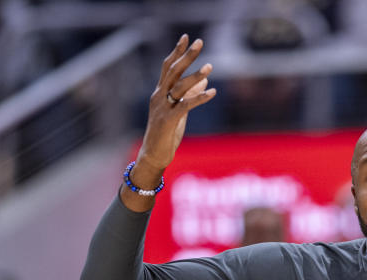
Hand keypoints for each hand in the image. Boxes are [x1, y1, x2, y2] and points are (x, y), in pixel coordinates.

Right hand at [122, 35, 215, 209]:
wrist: (154, 156)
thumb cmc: (166, 134)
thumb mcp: (180, 112)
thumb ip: (190, 95)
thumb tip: (205, 80)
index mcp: (160, 93)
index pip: (168, 67)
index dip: (177, 51)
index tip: (186, 37)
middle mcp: (158, 96)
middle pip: (172, 70)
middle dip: (186, 55)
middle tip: (199, 42)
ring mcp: (162, 108)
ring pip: (179, 86)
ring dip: (196, 75)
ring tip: (210, 66)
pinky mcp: (168, 120)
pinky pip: (186, 105)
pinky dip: (200, 98)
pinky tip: (213, 93)